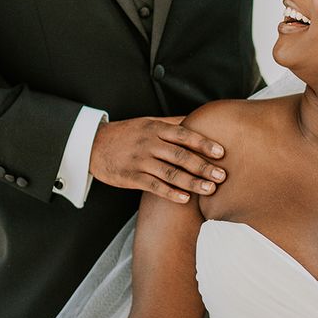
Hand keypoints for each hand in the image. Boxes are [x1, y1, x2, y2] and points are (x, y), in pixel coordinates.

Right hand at [89, 116, 226, 202]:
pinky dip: (171, 193)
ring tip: (210, 189)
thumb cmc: (128, 134)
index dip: (203, 143)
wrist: (94, 145)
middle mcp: (149, 144)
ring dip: (191, 182)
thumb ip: (173, 123)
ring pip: (169, 172)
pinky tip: (186, 199)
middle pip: (180, 155)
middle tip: (222, 175)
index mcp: (155, 129)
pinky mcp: (132, 177)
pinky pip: (154, 186)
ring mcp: (140, 161)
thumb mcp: (149, 123)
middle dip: (202, 166)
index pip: (184, 134)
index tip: (221, 152)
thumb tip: (199, 119)